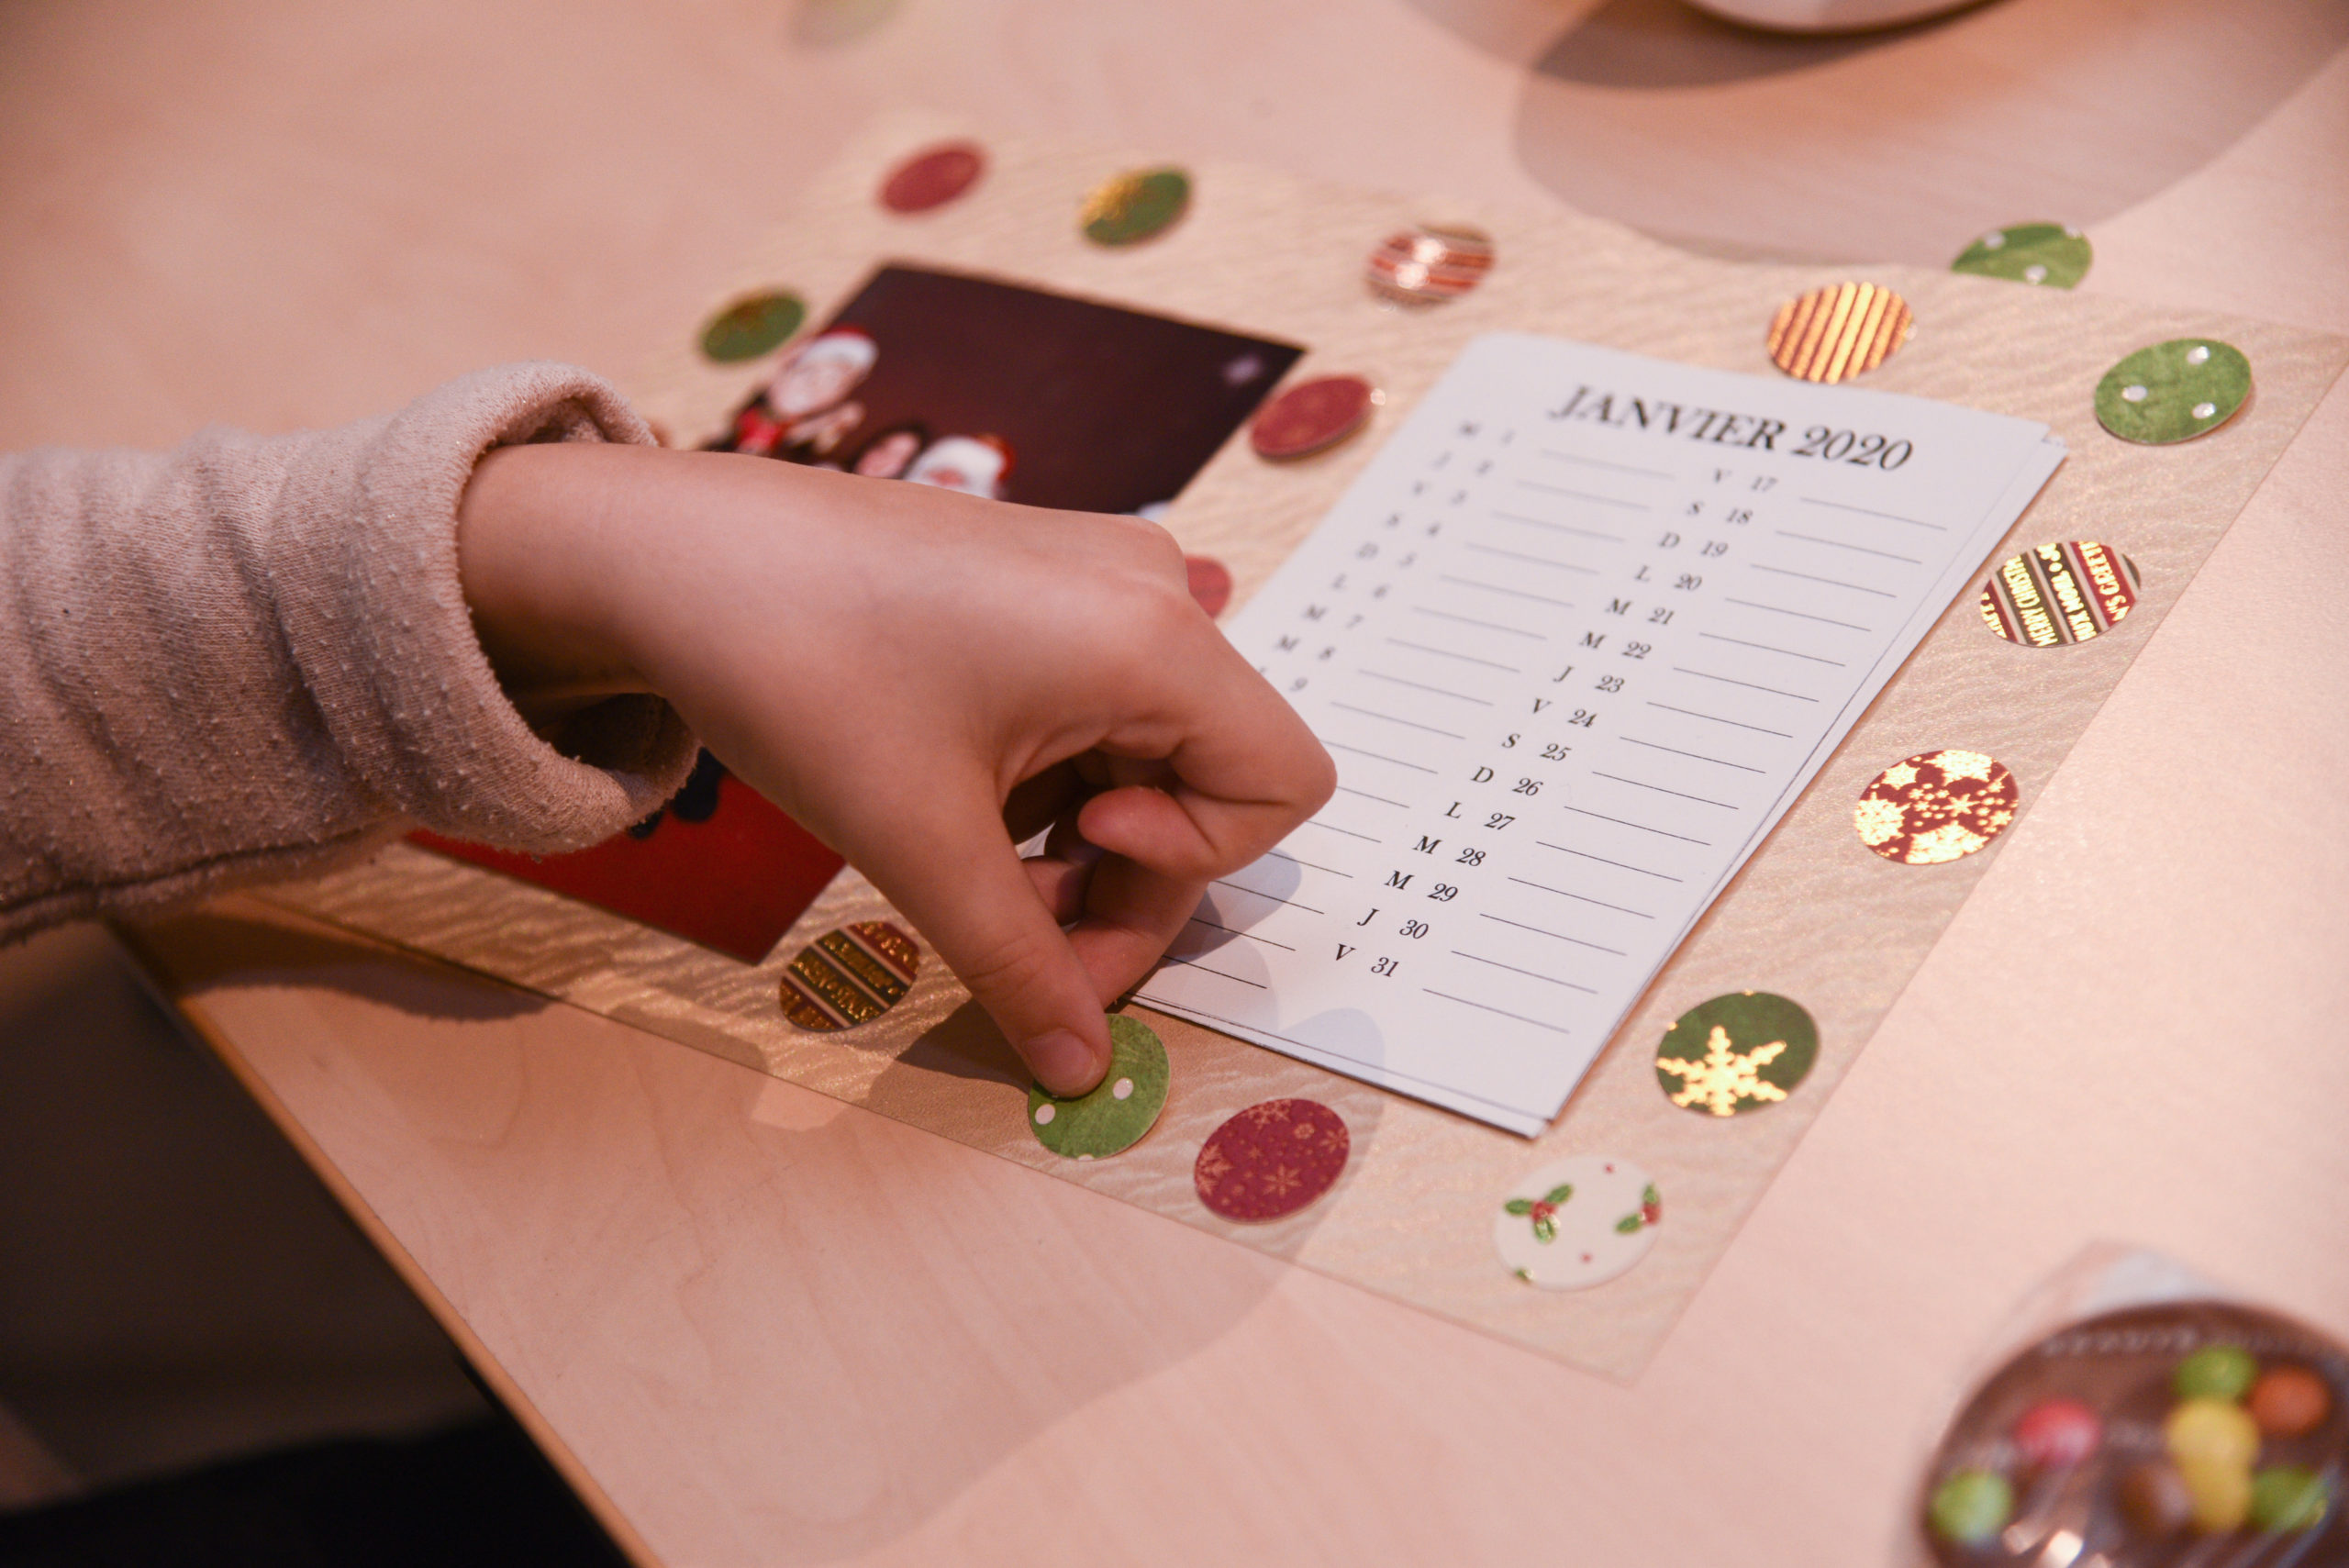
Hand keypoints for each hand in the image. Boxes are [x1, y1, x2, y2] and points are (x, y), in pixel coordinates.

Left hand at [457, 443, 1334, 1093]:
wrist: (669, 554)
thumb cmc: (798, 668)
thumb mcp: (920, 844)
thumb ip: (1021, 966)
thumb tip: (1081, 1070)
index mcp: (1153, 636)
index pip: (1280, 786)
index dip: (1188, 865)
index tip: (1066, 860)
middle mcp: (1150, 591)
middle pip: (1212, 781)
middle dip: (1122, 879)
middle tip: (1013, 930)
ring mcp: (1097, 577)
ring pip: (1151, 753)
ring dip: (1078, 837)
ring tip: (965, 859)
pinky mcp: (1045, 582)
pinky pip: (1099, 708)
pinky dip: (1049, 780)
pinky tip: (955, 796)